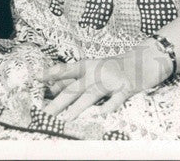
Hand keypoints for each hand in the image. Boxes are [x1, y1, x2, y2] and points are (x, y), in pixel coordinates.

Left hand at [38, 40, 172, 119]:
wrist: (144, 60)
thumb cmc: (114, 68)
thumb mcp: (93, 70)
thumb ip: (74, 79)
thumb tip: (50, 88)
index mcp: (87, 67)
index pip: (66, 70)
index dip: (51, 73)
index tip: (35, 78)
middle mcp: (96, 72)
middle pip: (74, 88)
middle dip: (58, 102)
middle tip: (44, 113)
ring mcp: (111, 80)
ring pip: (91, 95)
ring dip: (78, 108)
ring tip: (66, 119)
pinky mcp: (125, 88)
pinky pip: (116, 99)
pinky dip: (109, 107)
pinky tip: (101, 115)